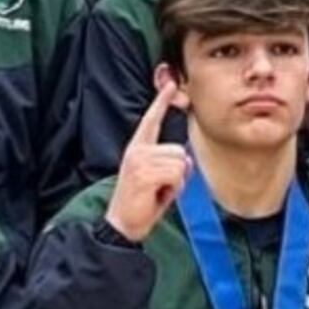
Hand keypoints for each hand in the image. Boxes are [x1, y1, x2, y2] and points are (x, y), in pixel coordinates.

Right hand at [102, 87, 191, 242]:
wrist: (122, 224)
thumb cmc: (141, 203)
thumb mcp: (157, 179)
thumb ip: (170, 164)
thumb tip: (185, 160)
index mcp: (137, 148)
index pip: (151, 120)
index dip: (161, 102)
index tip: (170, 84)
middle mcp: (137, 150)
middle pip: (178, 150)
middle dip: (177, 172)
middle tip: (160, 187)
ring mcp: (139, 161)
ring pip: (179, 163)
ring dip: (175, 182)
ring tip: (157, 192)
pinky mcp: (144, 173)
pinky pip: (176, 174)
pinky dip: (173, 189)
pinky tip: (157, 196)